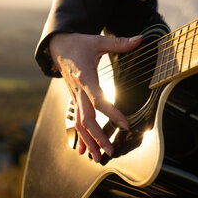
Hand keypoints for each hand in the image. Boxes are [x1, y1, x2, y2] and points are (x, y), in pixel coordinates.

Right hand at [49, 33, 142, 161]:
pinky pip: (76, 121)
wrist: (57, 47)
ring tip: (98, 158)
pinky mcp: (74, 100)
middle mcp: (78, 91)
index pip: (98, 99)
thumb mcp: (97, 41)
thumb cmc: (79, 44)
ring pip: (79, 124)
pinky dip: (79, 137)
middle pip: (87, 119)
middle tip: (111, 151)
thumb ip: (119, 43)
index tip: (125, 124)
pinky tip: (83, 151)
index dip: (111, 113)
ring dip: (88, 142)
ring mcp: (74, 97)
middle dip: (98, 137)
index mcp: (85, 78)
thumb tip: (140, 39)